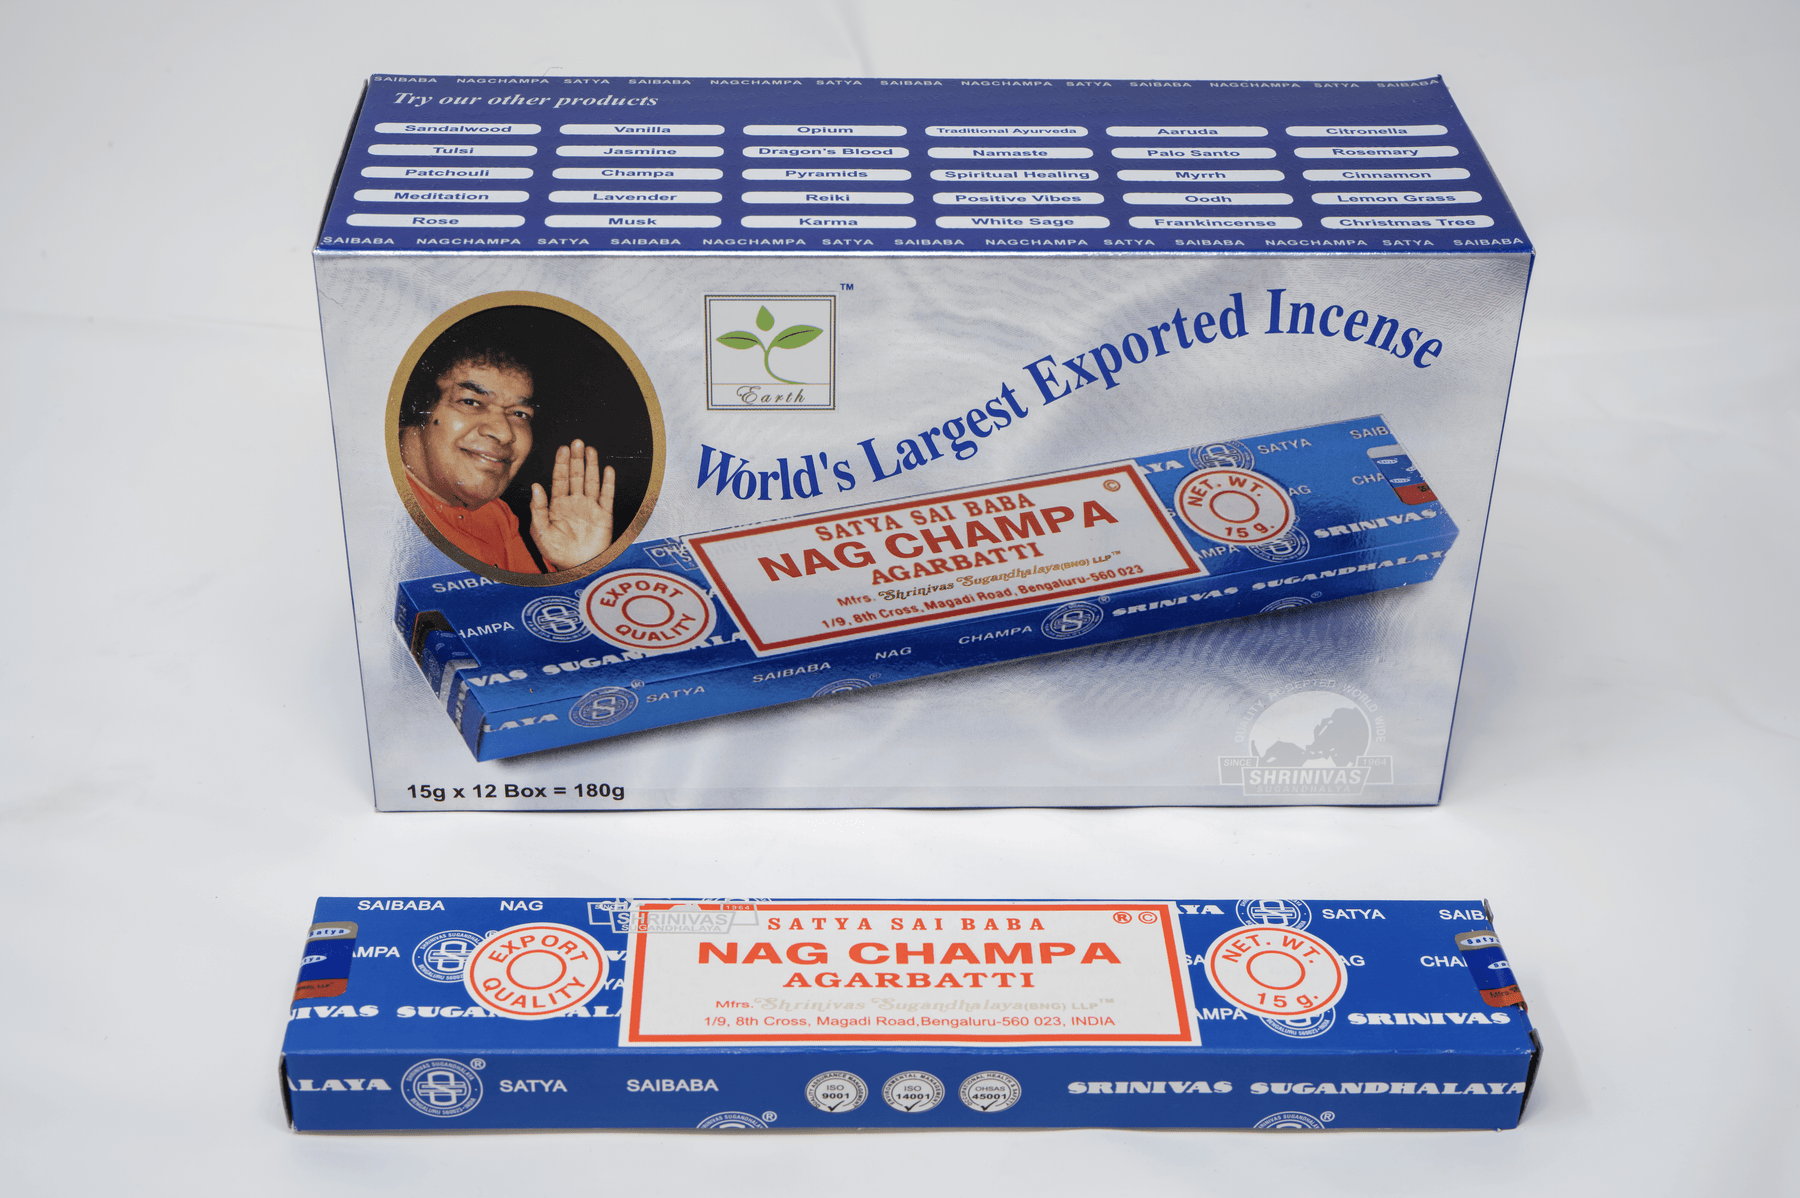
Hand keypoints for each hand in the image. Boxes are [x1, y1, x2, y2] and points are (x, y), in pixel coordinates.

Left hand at [529, 440, 615, 570]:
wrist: (576, 568)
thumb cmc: (556, 552)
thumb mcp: (540, 531)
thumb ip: (538, 508)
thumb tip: (536, 487)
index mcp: (558, 505)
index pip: (560, 479)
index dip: (561, 464)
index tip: (562, 449)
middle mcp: (574, 503)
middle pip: (576, 475)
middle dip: (576, 459)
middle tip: (576, 442)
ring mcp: (590, 508)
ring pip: (591, 481)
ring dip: (591, 465)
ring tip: (590, 449)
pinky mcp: (604, 515)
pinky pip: (607, 496)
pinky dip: (608, 483)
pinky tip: (608, 470)